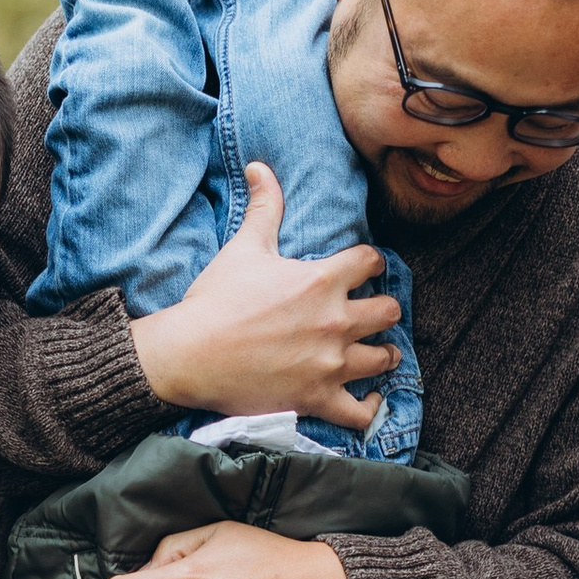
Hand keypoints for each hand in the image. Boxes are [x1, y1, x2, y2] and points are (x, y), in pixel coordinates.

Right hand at [127, 160, 401, 431]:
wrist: (190, 354)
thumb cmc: (215, 300)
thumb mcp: (244, 247)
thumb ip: (264, 206)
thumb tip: (261, 167)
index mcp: (323, 281)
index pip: (372, 262)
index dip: (370, 263)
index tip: (363, 270)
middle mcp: (336, 321)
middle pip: (388, 311)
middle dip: (383, 309)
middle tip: (370, 313)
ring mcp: (331, 363)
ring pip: (383, 358)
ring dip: (382, 354)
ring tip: (374, 352)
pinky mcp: (318, 399)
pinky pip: (363, 412)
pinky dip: (370, 406)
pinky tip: (368, 396)